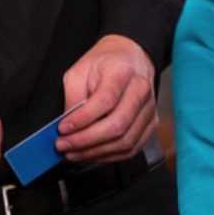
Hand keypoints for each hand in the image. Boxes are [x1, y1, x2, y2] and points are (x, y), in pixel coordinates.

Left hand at [55, 34, 156, 163]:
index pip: (105, 101)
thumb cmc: (104, 63)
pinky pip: (131, 148)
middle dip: (86, 141)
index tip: (63, 128)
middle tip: (64, 145)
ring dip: (96, 152)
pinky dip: (109, 156)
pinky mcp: (150, 124)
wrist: (129, 59)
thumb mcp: (79, 70)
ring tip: (74, 152)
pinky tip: (91, 153)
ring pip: (125, 142)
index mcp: (122, 72)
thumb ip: (72, 97)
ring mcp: (148, 109)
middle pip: (117, 125)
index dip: (83, 119)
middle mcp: (141, 90)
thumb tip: (68, 126)